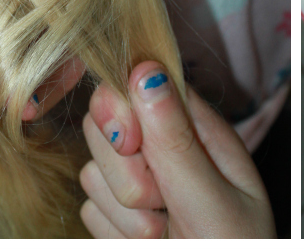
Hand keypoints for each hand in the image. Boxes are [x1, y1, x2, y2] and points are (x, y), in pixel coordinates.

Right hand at [79, 61, 275, 237]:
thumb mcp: (214, 203)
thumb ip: (176, 143)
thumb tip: (145, 71)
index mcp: (201, 131)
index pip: (144, 83)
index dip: (125, 106)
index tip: (130, 142)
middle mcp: (167, 149)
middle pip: (107, 123)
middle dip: (125, 170)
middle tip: (161, 206)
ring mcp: (139, 184)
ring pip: (92, 171)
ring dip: (124, 213)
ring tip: (164, 235)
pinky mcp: (115, 219)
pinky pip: (89, 211)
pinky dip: (112, 235)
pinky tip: (148, 246)